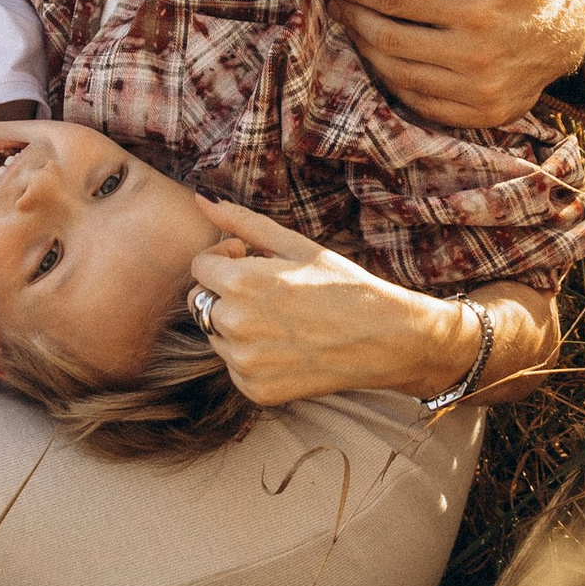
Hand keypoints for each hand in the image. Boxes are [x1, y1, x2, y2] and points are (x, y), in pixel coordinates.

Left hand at [189, 205, 486, 409]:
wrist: (385, 338)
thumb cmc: (342, 284)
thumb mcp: (295, 245)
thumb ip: (241, 221)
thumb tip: (200, 196)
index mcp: (241, 283)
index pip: (199, 266)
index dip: (223, 258)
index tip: (249, 258)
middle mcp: (235, 325)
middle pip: (201, 302)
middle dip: (224, 292)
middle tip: (268, 290)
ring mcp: (244, 362)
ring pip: (217, 335)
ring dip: (237, 324)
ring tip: (282, 319)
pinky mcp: (255, 389)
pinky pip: (235, 365)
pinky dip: (252, 356)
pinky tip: (287, 346)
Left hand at [324, 0, 584, 130]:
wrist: (570, 37)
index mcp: (476, 10)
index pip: (396, 1)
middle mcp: (474, 55)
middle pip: (388, 41)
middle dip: (352, 20)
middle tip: (334, 4)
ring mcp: (476, 90)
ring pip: (398, 75)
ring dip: (366, 52)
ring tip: (352, 29)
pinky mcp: (480, 114)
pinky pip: (421, 103)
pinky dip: (394, 83)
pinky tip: (381, 61)